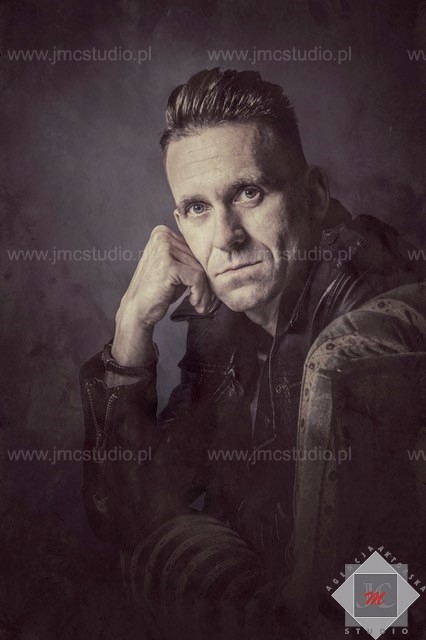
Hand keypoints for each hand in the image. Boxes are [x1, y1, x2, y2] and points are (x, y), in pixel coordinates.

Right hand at [110, 225, 213, 368]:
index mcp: (162, 233)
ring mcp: (164, 249)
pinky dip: (199, 293)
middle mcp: (162, 236)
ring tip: (199, 304)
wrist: (138, 309)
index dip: (202, 270)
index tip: (204, 289)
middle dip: (205, 283)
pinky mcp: (168, 264)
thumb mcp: (175, 268)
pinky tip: (194, 302)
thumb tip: (218, 257)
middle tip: (204, 301)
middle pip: (198, 259)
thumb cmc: (158, 290)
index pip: (194, 250)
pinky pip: (196, 277)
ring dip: (203, 291)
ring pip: (200, 269)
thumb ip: (189, 258)